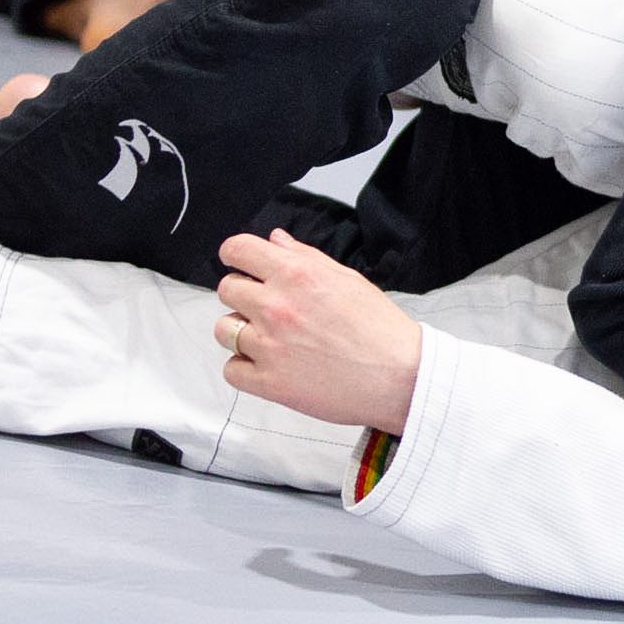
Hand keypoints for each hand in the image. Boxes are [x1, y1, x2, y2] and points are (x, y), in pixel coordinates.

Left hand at [214, 228, 422, 431]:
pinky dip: (245, 368)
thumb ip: (305, 257)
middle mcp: (277, 306)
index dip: (235, 255)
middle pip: (227, 290)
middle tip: (267, 308)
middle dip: (243, 295)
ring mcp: (269, 346)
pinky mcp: (269, 382)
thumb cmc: (380, 329)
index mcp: (297, 274)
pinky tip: (270, 364)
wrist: (400, 376)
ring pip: (223, 330)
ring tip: (269, 339)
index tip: (239, 263)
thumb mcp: (347, 279)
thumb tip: (276, 241)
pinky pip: (232, 370)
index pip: (238, 250)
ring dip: (241, 332)